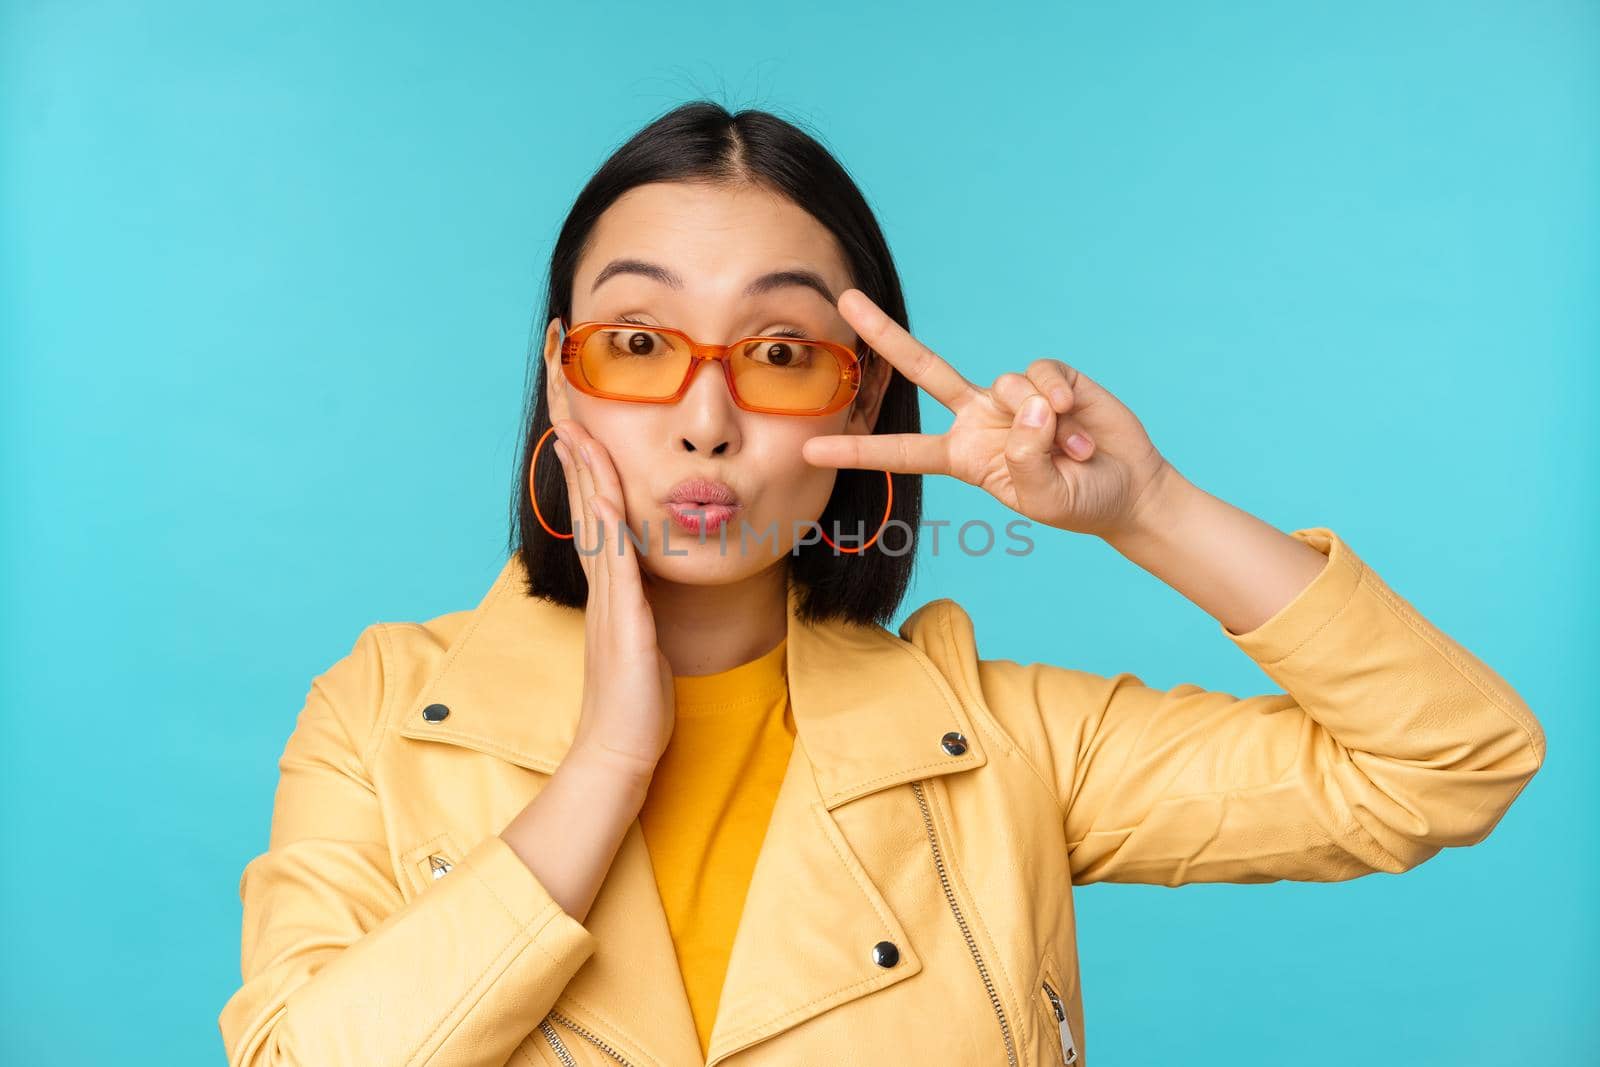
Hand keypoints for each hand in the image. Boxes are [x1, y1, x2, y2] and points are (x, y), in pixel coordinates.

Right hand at [549, 418, 674, 779]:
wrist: (619, 752)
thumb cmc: (634, 705)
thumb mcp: (640, 646)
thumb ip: (638, 614)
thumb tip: (642, 598)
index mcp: (609, 593)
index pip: (596, 522)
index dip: (587, 476)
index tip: (578, 435)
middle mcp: (604, 591)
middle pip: (587, 512)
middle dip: (579, 460)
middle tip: (564, 414)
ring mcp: (611, 606)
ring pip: (597, 529)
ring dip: (588, 480)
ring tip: (574, 435)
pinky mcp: (624, 626)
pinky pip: (617, 570)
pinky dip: (609, 532)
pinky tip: (602, 501)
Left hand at [802, 289, 1178, 538]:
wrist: (1127, 488)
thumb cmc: (1078, 502)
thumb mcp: (1044, 498)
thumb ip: (1026, 457)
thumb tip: (1028, 403)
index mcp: (964, 455)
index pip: (901, 451)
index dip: (858, 450)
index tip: (810, 448)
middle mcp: (979, 417)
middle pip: (922, 369)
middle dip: (884, 333)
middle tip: (845, 301)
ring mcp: (1011, 394)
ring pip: (1006, 383)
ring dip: (1045, 421)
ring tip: (1072, 451)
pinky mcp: (1048, 376)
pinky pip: (1040, 372)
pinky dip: (1060, 396)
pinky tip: (1078, 419)